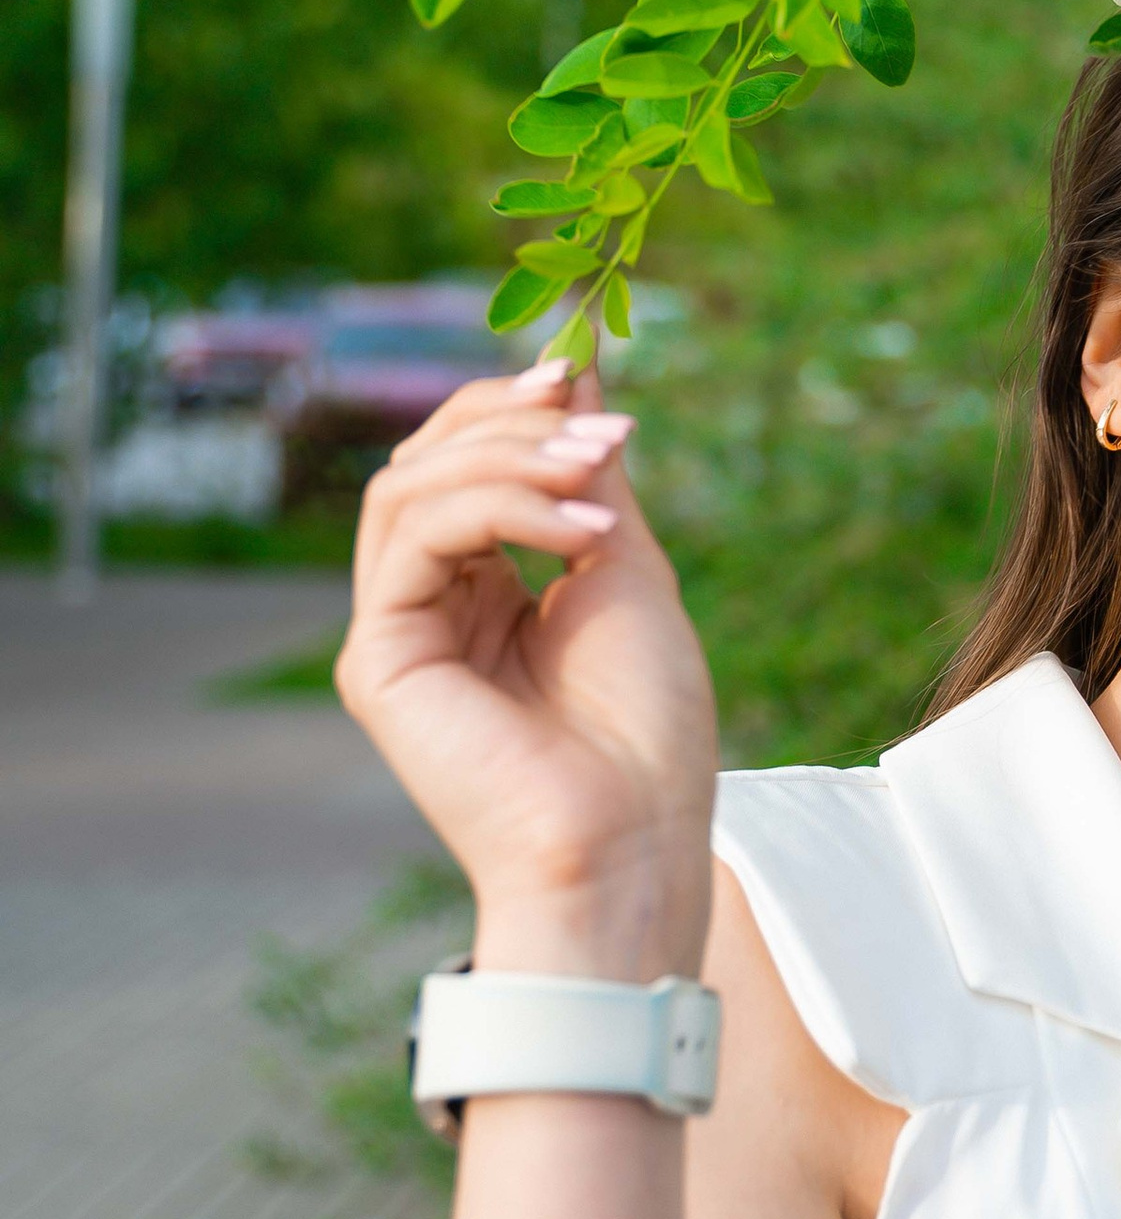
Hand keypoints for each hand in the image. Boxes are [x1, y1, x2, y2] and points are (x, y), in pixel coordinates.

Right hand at [335, 359, 719, 978]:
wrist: (635, 844)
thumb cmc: (646, 733)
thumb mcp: (627, 571)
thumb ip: (590, 479)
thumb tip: (579, 374)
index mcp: (482, 593)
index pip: (462, 465)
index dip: (511, 409)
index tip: (582, 374)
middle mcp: (427, 608)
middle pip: (422, 462)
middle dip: (508, 420)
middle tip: (591, 413)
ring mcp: (395, 633)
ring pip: (410, 487)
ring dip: (510, 457)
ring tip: (596, 470)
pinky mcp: (378, 659)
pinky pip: (416, 536)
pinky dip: (500, 507)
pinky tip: (581, 531)